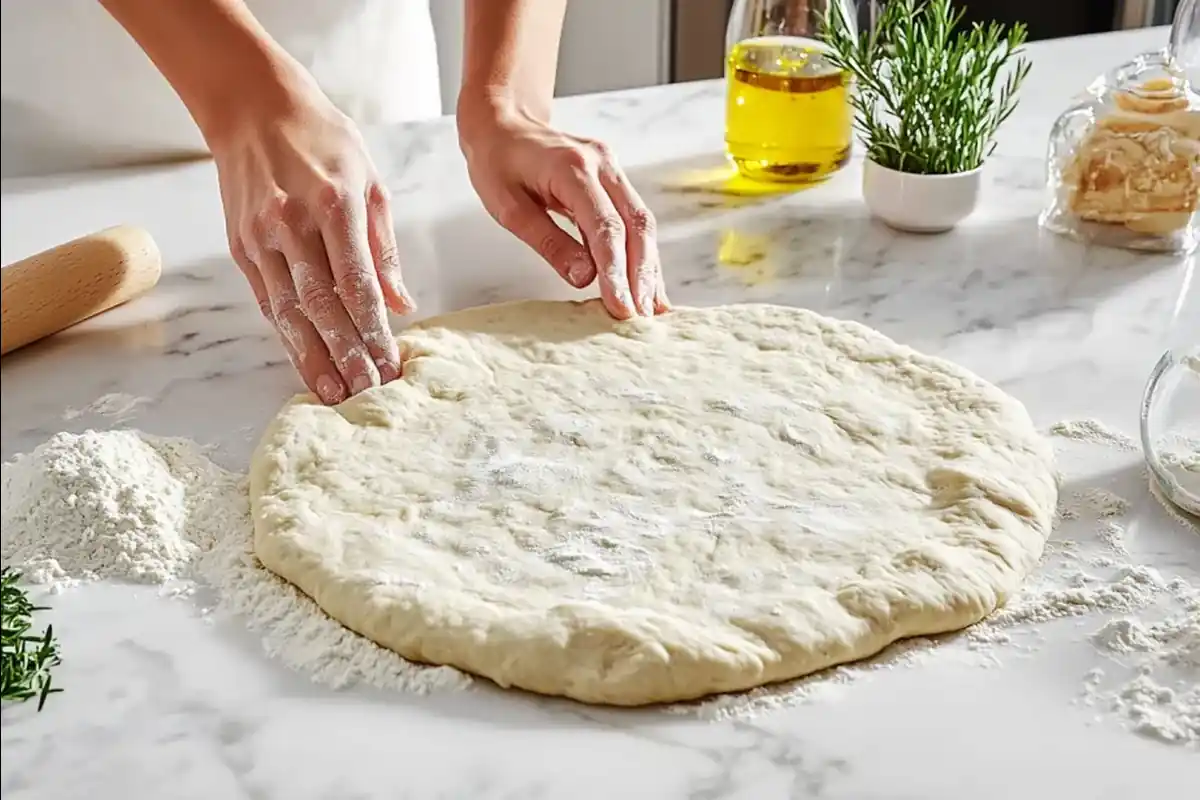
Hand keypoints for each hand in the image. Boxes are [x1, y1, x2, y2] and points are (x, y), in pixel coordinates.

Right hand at [210, 88, 414, 404]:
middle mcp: (293, 224)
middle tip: (368, 393)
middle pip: (322, 306)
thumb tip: (402, 303)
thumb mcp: (370, 180)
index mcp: (334, 205)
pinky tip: (303, 364)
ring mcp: (260, 238)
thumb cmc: (323, 139)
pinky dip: (286, 337)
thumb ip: (384, 246)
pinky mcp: (240, 247)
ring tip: (335, 394)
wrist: (252, 106)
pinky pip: (267, 301)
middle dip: (347, 354)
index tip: (391, 363)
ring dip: (312, 357)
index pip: (357, 284)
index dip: (374, 331)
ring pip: (289, 311)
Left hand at [458, 95, 669, 318]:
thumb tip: (584, 278)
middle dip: (641, 274)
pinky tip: (647, 283)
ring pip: (643, 224)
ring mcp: (613, 170)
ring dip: (649, 267)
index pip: (605, 228)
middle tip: (641, 316)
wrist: (503, 122)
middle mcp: (603, 164)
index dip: (616, 271)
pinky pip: (635, 219)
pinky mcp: (614, 180)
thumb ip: (548, 242)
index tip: (621, 306)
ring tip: (651, 308)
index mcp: (574, 169)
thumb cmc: (498, 163)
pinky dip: (642, 253)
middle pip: (636, 225)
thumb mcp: (509, 208)